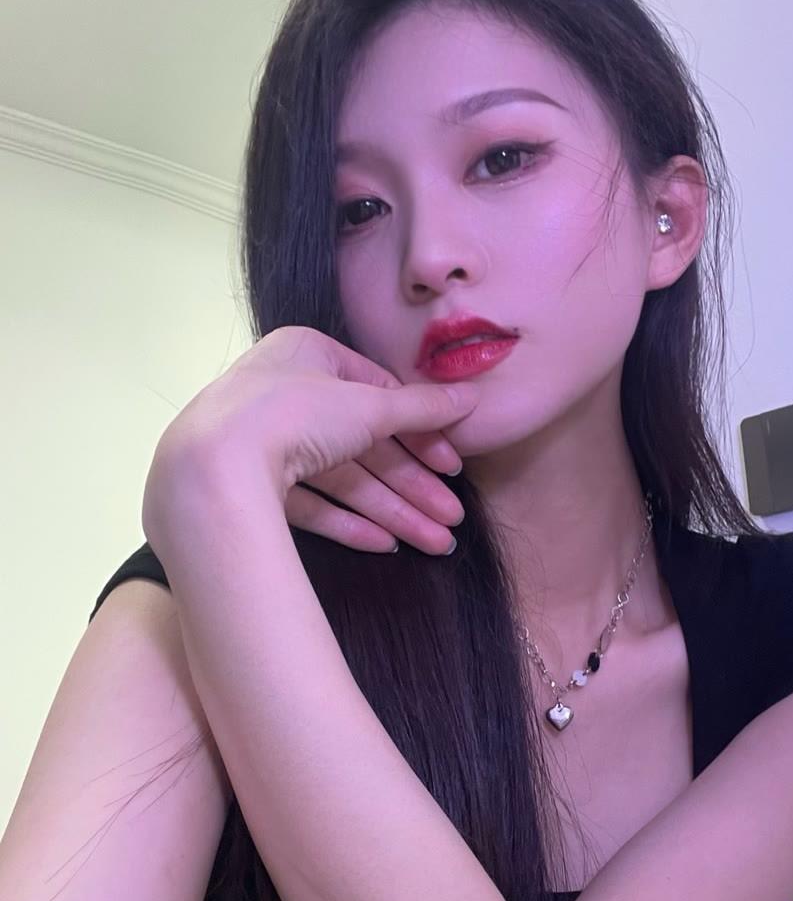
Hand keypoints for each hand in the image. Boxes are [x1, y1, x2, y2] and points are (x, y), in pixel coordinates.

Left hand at [145, 326, 479, 555]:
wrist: (212, 467)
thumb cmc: (292, 413)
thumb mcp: (369, 407)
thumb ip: (422, 408)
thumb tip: (471, 398)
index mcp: (306, 355)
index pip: (377, 394)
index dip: (420, 433)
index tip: (451, 466)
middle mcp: (283, 395)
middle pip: (364, 446)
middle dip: (412, 487)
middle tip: (452, 519)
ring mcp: (264, 445)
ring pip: (343, 481)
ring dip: (392, 512)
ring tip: (435, 543)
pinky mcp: (251, 489)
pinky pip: (310, 505)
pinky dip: (348, 524)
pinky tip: (386, 546)